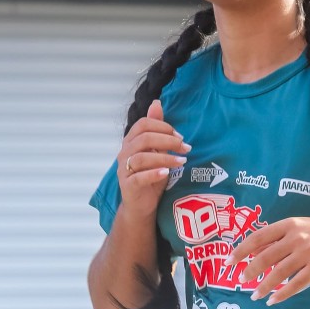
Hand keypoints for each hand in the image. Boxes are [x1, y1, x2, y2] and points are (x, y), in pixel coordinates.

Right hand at [117, 100, 190, 216]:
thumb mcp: (157, 151)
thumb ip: (157, 130)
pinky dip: (154, 173)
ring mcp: (124, 169)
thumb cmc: (150, 177)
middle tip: (185, 148)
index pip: (143, 124)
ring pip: (142, 157)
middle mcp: (125, 153)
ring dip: (165, 157)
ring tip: (182, 162)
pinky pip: (139, 177)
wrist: (141, 206)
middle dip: (167, 140)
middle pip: (144, 138)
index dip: (163, 127)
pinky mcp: (128, 185)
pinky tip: (167, 172)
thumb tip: (157, 102)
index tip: (180, 137)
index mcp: (131, 141)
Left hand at [237, 217, 309, 303]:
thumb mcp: (303, 227)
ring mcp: (308, 253)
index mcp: (290, 225)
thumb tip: (257, 251)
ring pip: (279, 273)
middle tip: (240, 281)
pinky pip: (296, 284)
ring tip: (255, 295)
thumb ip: (282, 238)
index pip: (258, 237)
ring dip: (264, 286)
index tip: (229, 261)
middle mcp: (296, 237)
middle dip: (250, 271)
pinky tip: (274, 300)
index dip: (241, 250)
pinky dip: (283, 294)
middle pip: (265, 257)